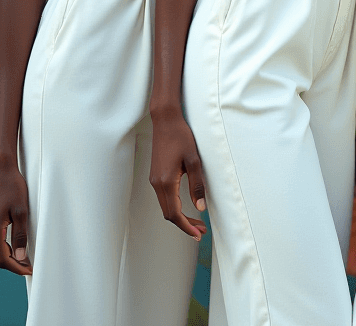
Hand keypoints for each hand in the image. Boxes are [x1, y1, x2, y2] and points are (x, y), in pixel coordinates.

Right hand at [0, 161, 31, 275]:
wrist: (4, 173)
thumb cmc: (14, 189)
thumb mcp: (22, 212)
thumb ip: (21, 235)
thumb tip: (21, 257)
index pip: (3, 258)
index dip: (17, 267)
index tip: (29, 270)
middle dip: (13, 266)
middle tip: (29, 268)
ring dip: (9, 259)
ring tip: (25, 261)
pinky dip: (5, 250)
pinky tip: (16, 249)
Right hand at [149, 108, 207, 238]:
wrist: (165, 121)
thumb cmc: (181, 137)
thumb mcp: (194, 160)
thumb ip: (197, 185)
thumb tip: (201, 208)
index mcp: (166, 182)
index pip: (174, 214)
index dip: (186, 226)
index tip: (198, 234)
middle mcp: (156, 184)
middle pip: (168, 214)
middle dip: (184, 225)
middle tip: (201, 230)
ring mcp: (154, 180)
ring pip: (165, 206)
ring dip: (179, 216)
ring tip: (197, 221)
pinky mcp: (155, 175)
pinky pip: (163, 198)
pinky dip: (174, 206)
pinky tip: (185, 205)